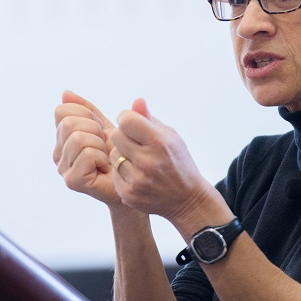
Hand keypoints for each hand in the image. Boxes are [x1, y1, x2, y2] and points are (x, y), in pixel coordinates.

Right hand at [53, 90, 118, 204]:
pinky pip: (87, 154)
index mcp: (62, 137)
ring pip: (77, 138)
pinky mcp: (72, 181)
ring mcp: (63, 168)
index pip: (62, 111)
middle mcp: (58, 153)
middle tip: (104, 145)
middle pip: (68, 123)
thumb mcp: (105, 125)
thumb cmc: (121, 153)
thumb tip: (65, 92)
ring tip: (106, 157)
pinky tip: (105, 168)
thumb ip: (86, 109)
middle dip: (94, 129)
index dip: (87, 115)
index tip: (100, 130)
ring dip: (99, 144)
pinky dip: (102, 157)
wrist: (136, 179)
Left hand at [110, 98, 219, 226]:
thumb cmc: (178, 161)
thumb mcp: (171, 136)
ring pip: (113, 155)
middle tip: (135, 142)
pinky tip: (137, 174)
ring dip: (121, 154)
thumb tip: (136, 101)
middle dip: (123, 135)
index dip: (127, 118)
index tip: (132, 123)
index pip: (126, 120)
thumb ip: (150, 118)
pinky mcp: (129, 194)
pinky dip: (122, 172)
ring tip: (137, 159)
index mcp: (160, 142)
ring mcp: (138, 180)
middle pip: (116, 136)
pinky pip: (114, 174)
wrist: (187, 199)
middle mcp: (148, 162)